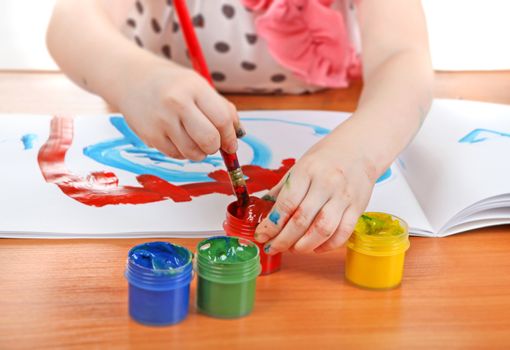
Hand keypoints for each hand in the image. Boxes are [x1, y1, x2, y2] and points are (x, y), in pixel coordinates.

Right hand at [115, 60, 241, 160]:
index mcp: (194, 87)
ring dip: (200, 152)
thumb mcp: (198, 85)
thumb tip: (237, 134)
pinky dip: (183, 151)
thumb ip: (221, 108)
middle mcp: (177, 103)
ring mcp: (162, 121)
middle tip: (214, 143)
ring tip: (194, 138)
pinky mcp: (150, 136)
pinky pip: (177, 155)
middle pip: (209, 140)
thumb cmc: (171, 84)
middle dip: (216, 147)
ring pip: (193, 153)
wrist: (131, 79)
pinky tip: (178, 137)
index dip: (230, 137)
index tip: (231, 144)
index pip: (222, 120)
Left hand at [254, 126, 377, 252]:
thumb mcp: (299, 167)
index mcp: (307, 171)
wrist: (359, 149)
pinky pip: (343, 233)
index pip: (286, 204)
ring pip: (323, 230)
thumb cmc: (326, 159)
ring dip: (304, 245)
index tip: (261, 235)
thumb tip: (265, 214)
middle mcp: (326, 184)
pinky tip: (315, 247)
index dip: (271, 224)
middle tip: (272, 247)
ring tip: (292, 249)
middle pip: (302, 220)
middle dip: (283, 239)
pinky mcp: (358, 208)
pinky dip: (327, 246)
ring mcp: (344, 197)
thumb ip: (282, 190)